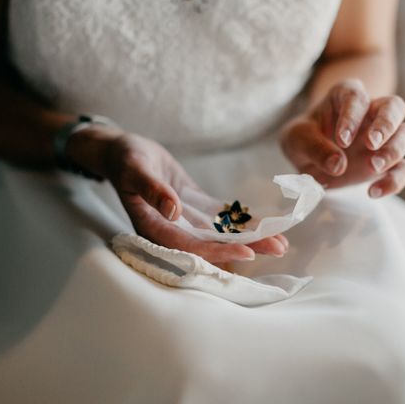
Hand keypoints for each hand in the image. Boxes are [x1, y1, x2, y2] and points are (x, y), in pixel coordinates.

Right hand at [67, 129, 288, 263]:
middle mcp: (173, 230)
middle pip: (213, 244)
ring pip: (222, 233)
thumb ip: (152, 190)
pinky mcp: (195, 207)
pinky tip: (264, 223)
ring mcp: (186, 220)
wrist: (123, 151)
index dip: (219, 251)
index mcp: (154, 228)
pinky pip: (222, 217)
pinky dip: (242, 220)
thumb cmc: (125, 159)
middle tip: (278, 248)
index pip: (191, 246)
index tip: (247, 251)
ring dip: (250, 237)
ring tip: (281, 241)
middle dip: (246, 247)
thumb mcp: (135, 169)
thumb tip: (172, 210)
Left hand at [280, 79, 404, 196]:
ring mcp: (383, 137)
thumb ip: (314, 148)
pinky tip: (373, 192)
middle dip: (386, 124)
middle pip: (394, 107)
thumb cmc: (305, 138)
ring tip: (373, 167)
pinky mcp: (388, 163)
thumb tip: (338, 165)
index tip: (341, 139)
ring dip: (394, 150)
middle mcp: (371, 112)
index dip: (352, 116)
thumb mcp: (297, 139)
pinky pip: (404, 169)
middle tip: (371, 144)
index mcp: (346, 97)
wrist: (309, 159)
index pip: (357, 97)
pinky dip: (395, 180)